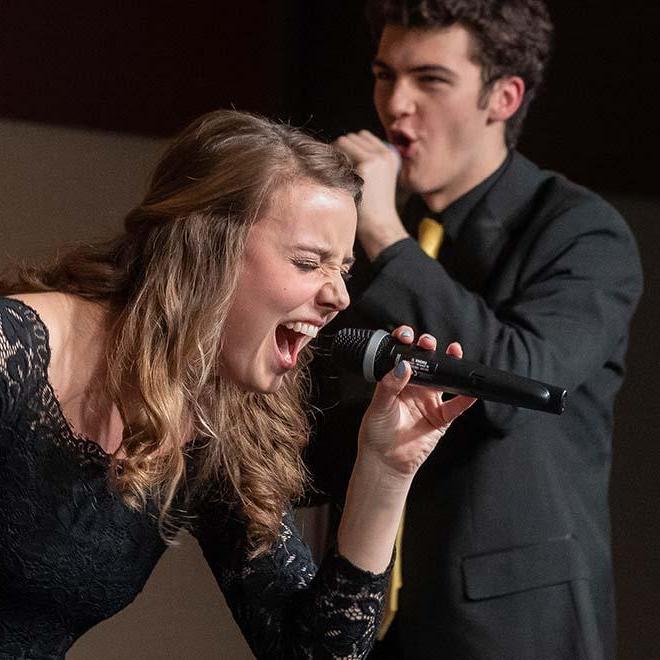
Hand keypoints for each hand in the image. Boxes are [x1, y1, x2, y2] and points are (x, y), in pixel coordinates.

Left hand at [334, 130, 407, 258]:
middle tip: (335, 170)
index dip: (350, 148)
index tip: (342, 164)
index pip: (362, 137)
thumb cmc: (371, 208)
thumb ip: (366, 162)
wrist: (379, 225)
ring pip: (345, 140)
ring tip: (335, 174)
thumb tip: (342, 147)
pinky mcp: (366, 164)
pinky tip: (335, 177)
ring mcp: (376, 157)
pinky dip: (334, 161)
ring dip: (336, 153)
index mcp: (389, 155)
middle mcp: (385, 153)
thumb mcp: (376, 180)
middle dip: (342, 149)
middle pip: (352, 137)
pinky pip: (340, 150)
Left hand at [358, 326, 475, 482]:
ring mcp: (429, 402)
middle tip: (428, 342)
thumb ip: (389, 385)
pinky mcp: (440, 418)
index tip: (407, 336)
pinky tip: (472, 390)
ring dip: (450, 364)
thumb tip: (402, 365)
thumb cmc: (376, 432)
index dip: (406, 343)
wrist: (384, 461)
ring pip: (444, 379)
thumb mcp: (379, 405)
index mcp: (396, 381)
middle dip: (428, 348)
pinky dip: (466, 399)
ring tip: (454, 351)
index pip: (403, 356)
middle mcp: (414, 388)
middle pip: (426, 362)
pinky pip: (456, 406)